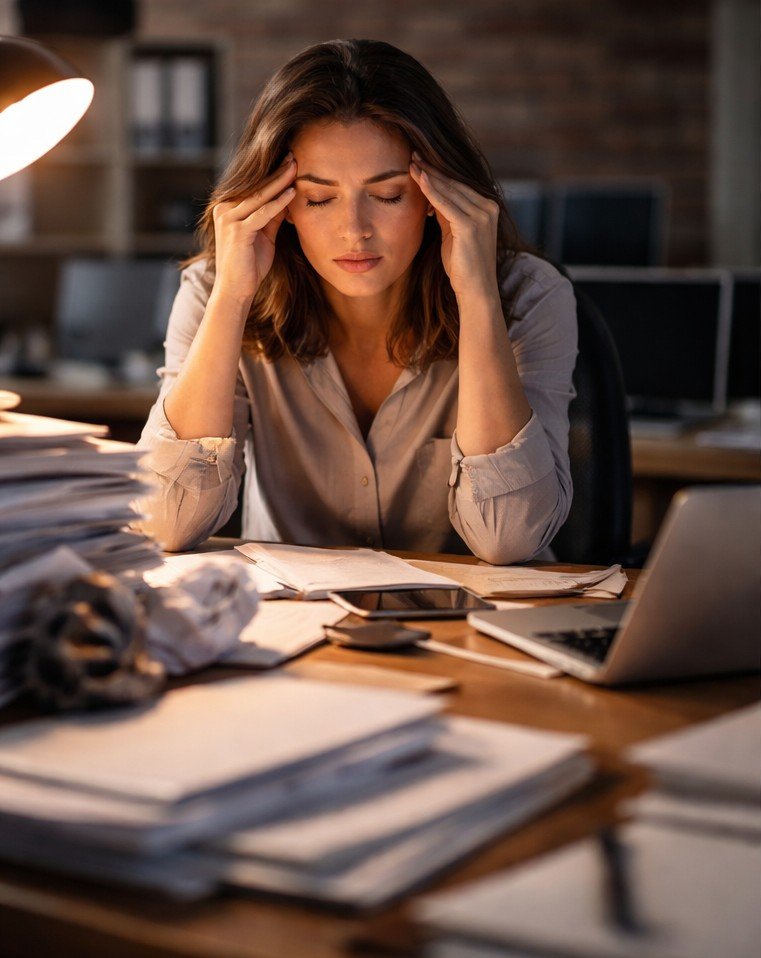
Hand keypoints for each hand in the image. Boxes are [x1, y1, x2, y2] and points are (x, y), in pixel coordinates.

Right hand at [212, 155, 296, 303]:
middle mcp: (224, 209)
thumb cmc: (249, 265)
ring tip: (296, 167)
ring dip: (279, 181)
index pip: (254, 187)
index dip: (273, 174)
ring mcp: (228, 219)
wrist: (236, 290)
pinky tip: (292, 193)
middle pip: (256, 186)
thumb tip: (287, 196)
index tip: (290, 161)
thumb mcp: (264, 235)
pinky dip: (278, 203)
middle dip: (277, 171)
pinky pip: (262, 213)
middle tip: (294, 155)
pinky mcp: (237, 230)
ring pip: (259, 196)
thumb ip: (272, 216)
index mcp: (228, 208)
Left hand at [409, 153, 499, 301]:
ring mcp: (482, 216)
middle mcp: (488, 208)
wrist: (476, 291)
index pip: (459, 185)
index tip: (421, 161)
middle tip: (413, 155)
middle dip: (433, 169)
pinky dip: (432, 190)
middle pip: (454, 184)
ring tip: (411, 164)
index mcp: (487, 207)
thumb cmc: (463, 266)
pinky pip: (446, 204)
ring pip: (450, 190)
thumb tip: (431, 194)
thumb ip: (446, 213)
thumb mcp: (453, 233)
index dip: (438, 173)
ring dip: (429, 176)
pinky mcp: (470, 226)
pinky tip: (420, 179)